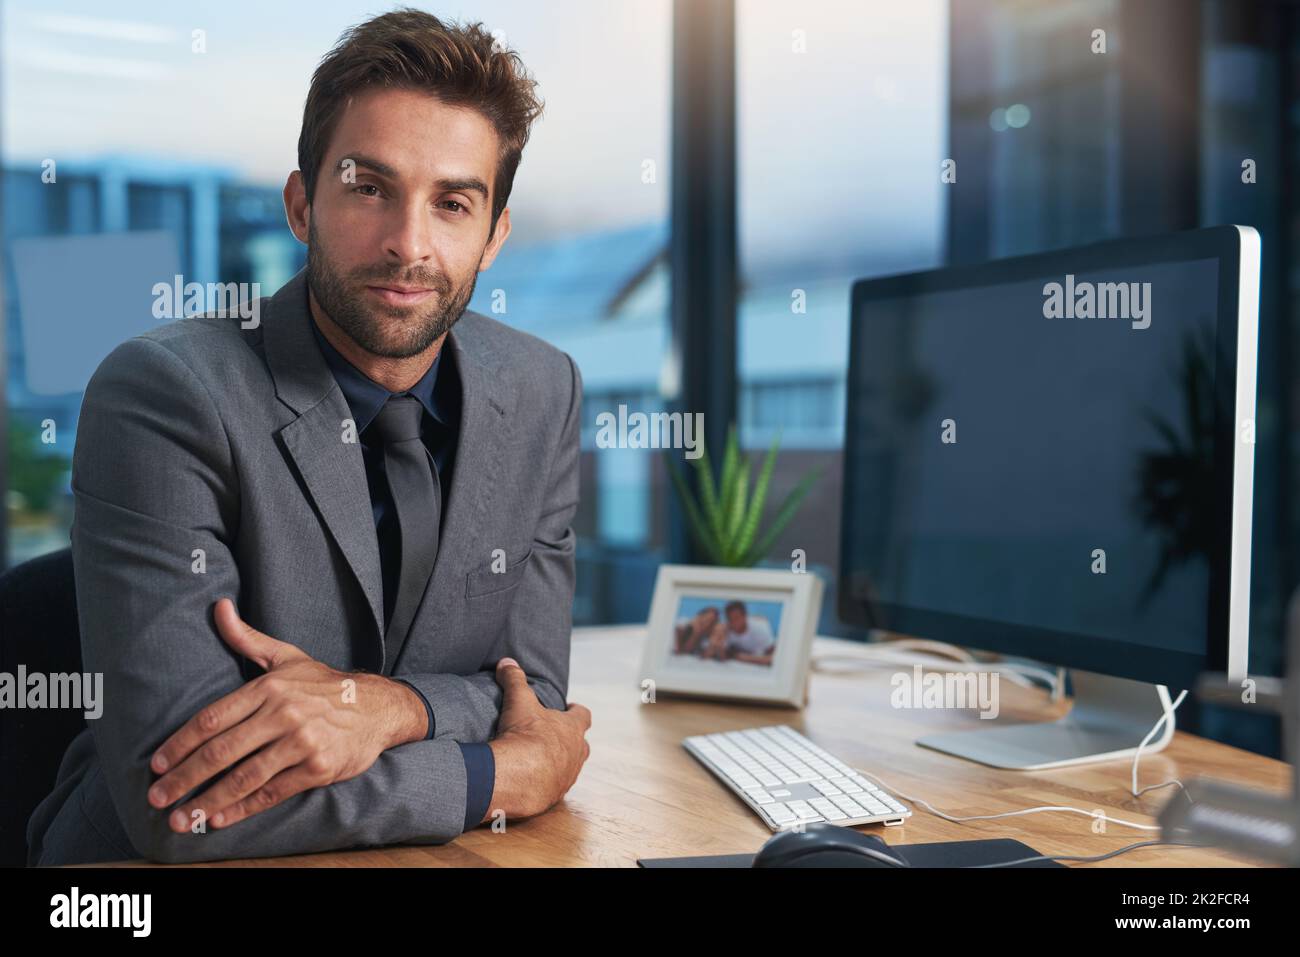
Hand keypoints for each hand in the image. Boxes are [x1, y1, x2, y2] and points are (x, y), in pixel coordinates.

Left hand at [147, 598, 426, 832]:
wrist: (378, 707)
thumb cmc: (324, 685)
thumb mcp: (287, 657)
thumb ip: (246, 638)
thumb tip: (218, 606)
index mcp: (269, 687)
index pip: (212, 719)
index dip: (180, 744)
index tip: (157, 764)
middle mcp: (284, 714)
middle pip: (221, 751)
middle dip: (184, 778)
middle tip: (156, 798)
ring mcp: (302, 743)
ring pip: (243, 777)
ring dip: (207, 800)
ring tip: (179, 818)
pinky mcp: (318, 768)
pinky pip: (272, 792)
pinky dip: (243, 808)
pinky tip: (218, 819)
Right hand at [484, 658, 590, 821]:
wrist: (518, 777)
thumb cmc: (525, 736)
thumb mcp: (519, 702)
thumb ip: (514, 679)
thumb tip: (507, 662)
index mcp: (573, 729)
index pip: (583, 715)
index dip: (576, 710)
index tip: (570, 707)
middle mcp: (576, 754)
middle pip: (582, 744)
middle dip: (572, 739)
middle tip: (557, 736)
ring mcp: (567, 777)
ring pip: (571, 768)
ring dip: (560, 763)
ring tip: (544, 760)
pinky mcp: (554, 796)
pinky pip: (554, 788)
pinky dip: (545, 783)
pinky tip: (532, 781)